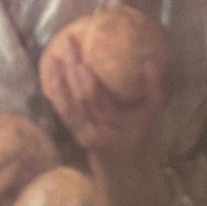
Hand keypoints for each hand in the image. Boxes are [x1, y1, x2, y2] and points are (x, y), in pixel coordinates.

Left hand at [40, 31, 165, 157]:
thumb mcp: (152, 111)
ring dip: (58, 79)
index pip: (99, 104)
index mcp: (116, 124)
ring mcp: (81, 131)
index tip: (83, 64)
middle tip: (69, 46)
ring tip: (54, 57)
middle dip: (72, 72)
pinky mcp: (71, 129)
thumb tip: (149, 63)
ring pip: (65, 105)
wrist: (120, 158)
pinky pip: (60, 108)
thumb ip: (155, 89)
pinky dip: (55, 90)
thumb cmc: (137, 127)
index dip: (89, 85)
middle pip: (80, 100)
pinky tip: (51, 72)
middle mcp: (96, 129)